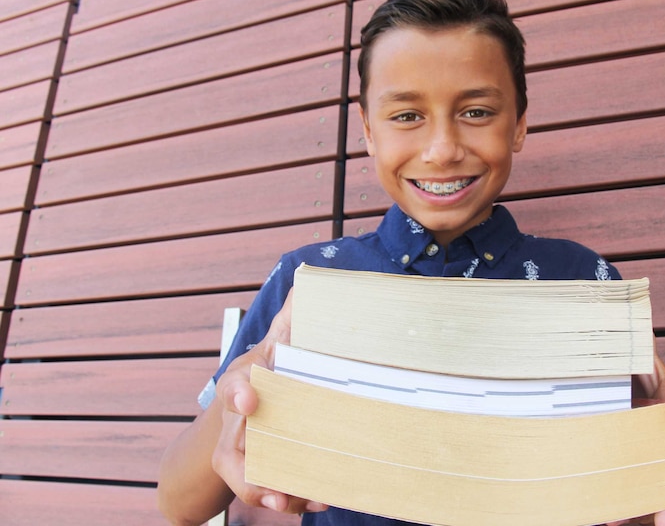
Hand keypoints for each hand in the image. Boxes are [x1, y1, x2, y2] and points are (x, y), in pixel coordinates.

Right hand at [212, 290, 328, 513]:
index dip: (240, 394)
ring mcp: (240, 455)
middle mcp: (233, 426)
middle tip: (274, 490)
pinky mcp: (257, 475)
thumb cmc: (261, 375)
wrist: (236, 413)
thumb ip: (290, 320)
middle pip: (232, 453)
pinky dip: (292, 499)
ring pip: (247, 482)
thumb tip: (309, 277)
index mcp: (241, 386)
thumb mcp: (272, 345)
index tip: (250, 402)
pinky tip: (318, 500)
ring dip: (272, 495)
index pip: (234, 388)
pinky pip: (270, 493)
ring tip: (293, 504)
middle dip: (252, 473)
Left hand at [607, 355, 664, 525]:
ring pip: (664, 498)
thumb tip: (618, 312)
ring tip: (615, 519)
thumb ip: (626, 340)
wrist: (591, 388)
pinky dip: (622, 515)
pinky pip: (632, 506)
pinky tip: (600, 516)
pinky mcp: (628, 483)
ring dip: (644, 513)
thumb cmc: (614, 370)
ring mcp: (651, 465)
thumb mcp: (622, 354)